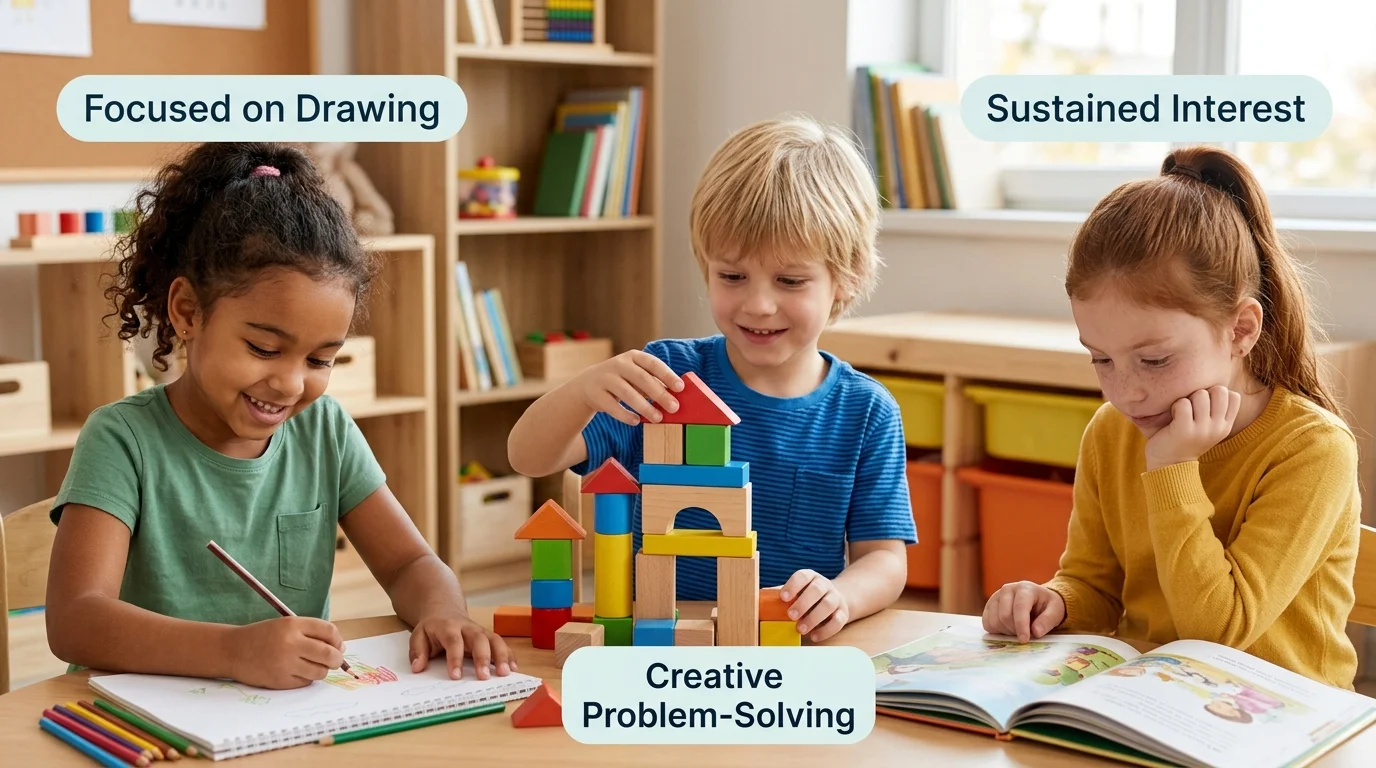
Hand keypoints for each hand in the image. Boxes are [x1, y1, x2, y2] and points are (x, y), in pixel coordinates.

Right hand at [227, 616, 344, 689]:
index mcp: (293, 625)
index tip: (338, 645)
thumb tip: (339, 648)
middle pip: (329, 654)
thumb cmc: (263, 637)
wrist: (233, 651)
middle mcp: (290, 643)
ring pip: (320, 671)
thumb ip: (311, 633)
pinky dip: (307, 678)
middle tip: (335, 660)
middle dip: (336, 659)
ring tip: (313, 665)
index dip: (338, 640)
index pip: (329, 631)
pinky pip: (306, 682)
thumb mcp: (285, 625)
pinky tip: (298, 672)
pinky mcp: (280, 680)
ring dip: (322, 669)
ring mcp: (285, 663)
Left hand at [409, 613, 515, 679]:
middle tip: (484, 677)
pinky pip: (502, 644)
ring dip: (502, 656)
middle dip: (483, 658)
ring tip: (506, 673)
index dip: (455, 658)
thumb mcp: (418, 635)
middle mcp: (468, 628)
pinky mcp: (489, 637)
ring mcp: (481, 631)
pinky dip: (509, 655)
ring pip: (495, 639)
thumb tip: (418, 667)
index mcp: (448, 627)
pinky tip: (514, 669)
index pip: (453, 641)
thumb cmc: (432, 628)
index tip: (456, 676)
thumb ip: (417, 651)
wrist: (444, 610)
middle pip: (479, 639)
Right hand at [574, 350, 683, 425]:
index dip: (667, 375)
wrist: (588, 384)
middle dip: (659, 393)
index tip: (680, 388)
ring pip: (627, 393)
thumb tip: (675, 397)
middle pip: (641, 378)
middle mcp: (618, 364)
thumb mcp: (636, 376)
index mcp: (633, 357)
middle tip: (674, 407)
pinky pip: (612, 406)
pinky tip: (636, 422)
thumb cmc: (622, 381)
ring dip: (644, 407)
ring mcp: (605, 378)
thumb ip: (653, 382)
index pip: (653, 363)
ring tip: (658, 418)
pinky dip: (625, 414)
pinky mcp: (596, 394)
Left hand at [780, 570, 850, 642]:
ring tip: (800, 629)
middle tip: (791, 616)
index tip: (783, 597)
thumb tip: (758, 597)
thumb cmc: (809, 596)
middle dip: (803, 603)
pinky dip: (826, 630)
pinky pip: (838, 621)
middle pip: (817, 590)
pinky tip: (813, 636)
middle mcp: (824, 585)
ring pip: (828, 605)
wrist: (837, 598)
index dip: (793, 585)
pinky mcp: (843, 613)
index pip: (803, 576)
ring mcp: (836, 598)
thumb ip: (781, 593)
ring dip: (813, 618)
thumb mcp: (797, 590)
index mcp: (810, 577)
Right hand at [982, 582, 1065, 642]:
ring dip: (1006, 632)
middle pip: (1004, 616)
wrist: (1038, 600)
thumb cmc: (1047, 605)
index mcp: (1025, 588)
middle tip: (1025, 635)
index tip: (1024, 640)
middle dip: (1015, 631)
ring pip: (994, 621)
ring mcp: (996, 596)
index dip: (1021, 626)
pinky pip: (987, 623)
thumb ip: (1047, 621)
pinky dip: (996, 631)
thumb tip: (1035, 632)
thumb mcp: (1055, 611)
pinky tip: (1008, 629)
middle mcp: (1007, 589)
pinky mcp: (989, 606)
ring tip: (1017, 630)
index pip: (1019, 607)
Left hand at [1144, 385, 1240, 470]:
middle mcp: (1217, 427)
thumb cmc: (1185, 440)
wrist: (1169, 466)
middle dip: (1203, 392)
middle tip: (1192, 405)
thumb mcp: (1206, 426)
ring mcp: (1202, 429)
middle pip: (1219, 390)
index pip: (1234, 396)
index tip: (1205, 403)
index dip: (1217, 392)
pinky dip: (1176, 405)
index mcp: (1225, 425)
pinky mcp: (1184, 430)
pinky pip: (1183, 404)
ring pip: (1201, 394)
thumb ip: (1213, 409)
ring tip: (1181, 411)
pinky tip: (1173, 416)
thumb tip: (1212, 381)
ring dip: (1187, 398)